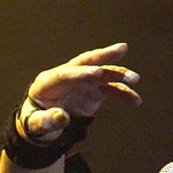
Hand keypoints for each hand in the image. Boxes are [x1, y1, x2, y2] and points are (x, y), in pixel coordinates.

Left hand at [20, 43, 141, 140]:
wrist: (43, 124)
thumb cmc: (36, 121)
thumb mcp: (36, 124)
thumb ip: (47, 121)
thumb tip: (62, 117)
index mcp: (49, 82)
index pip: (66, 74)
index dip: (81, 73)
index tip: (97, 73)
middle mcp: (68, 77)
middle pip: (86, 62)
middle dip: (104, 55)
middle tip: (121, 49)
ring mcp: (83, 82)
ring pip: (103, 73)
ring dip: (119, 75)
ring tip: (135, 79)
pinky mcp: (94, 90)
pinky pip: (111, 88)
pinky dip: (123, 93)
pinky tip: (136, 100)